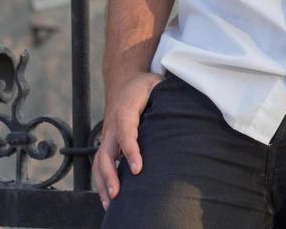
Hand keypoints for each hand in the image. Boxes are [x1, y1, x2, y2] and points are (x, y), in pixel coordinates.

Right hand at [92, 71, 163, 209]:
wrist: (123, 81)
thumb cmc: (143, 86)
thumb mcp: (156, 84)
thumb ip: (166, 94)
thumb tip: (187, 107)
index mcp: (125, 111)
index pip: (126, 133)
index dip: (130, 151)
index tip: (138, 169)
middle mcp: (112, 126)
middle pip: (105, 153)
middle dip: (110, 175)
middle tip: (118, 194)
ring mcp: (107, 135)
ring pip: (98, 162)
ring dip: (103, 183)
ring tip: (111, 203)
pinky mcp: (107, 143)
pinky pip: (100, 164)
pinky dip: (102, 181)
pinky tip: (109, 197)